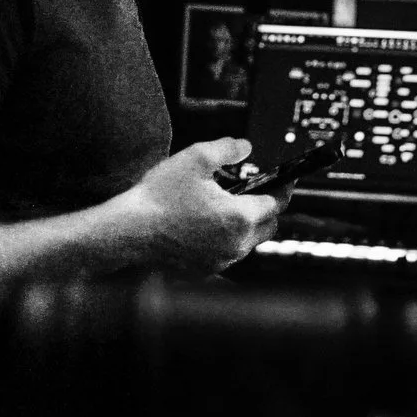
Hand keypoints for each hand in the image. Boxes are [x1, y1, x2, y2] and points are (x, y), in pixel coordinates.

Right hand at [119, 137, 280, 273]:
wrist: (130, 231)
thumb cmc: (159, 196)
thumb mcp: (195, 158)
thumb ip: (227, 149)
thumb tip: (246, 147)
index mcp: (240, 216)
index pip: (276, 203)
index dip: (283, 188)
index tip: (286, 180)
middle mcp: (237, 244)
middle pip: (269, 226)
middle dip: (267, 208)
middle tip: (256, 191)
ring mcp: (222, 260)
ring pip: (250, 242)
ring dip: (247, 225)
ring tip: (228, 206)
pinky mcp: (206, 269)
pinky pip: (229, 254)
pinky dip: (227, 239)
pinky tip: (209, 225)